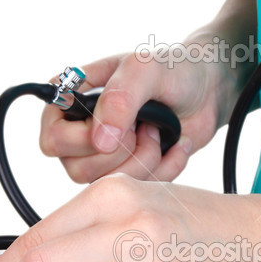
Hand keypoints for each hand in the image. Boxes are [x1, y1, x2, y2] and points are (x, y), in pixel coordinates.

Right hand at [39, 52, 221, 183]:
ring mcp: (103, 158)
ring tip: (159, 132)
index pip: (53, 140)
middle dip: (123, 151)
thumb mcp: (144, 69)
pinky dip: (166, 170)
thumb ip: (120, 99)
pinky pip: (138, 192)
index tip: (124, 121)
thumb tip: (100, 143)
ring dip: (145, 161)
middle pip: (78, 170)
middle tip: (147, 124)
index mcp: (68, 103)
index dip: (86, 140)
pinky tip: (176, 146)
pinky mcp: (129, 174)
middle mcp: (78, 134)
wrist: (207, 89)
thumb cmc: (171, 69)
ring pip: (107, 186)